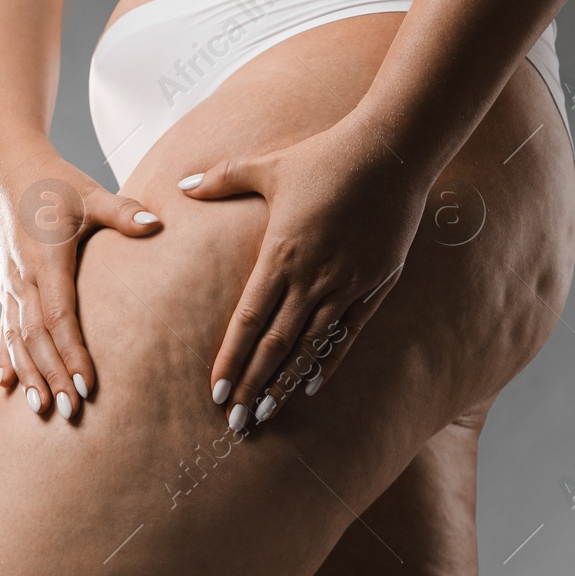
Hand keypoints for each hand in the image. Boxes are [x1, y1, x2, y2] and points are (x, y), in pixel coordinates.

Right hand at [0, 147, 159, 419]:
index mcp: (46, 259)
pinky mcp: (6, 286)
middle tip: (70, 411)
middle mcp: (23, 277)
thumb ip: (124, 212)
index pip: (58, 316)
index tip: (86, 384)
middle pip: (36, 337)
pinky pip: (3, 329)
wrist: (8, 169)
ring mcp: (10, 284)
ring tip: (41, 409)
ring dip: (29, 375)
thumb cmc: (56, 182)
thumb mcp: (92, 193)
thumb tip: (158, 224)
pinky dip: (6, 358)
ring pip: (16, 339)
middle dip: (52, 375)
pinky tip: (7, 386)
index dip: (71, 352)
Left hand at [178, 115, 434, 429]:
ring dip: (286, 383)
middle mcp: (312, 278)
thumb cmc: (325, 155)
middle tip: (236, 423)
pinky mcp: (375, 284)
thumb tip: (182, 184)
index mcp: (280, 254)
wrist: (391, 152)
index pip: (248, 321)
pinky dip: (329, 361)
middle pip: (275, 345)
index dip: (231, 360)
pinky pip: (348, 334)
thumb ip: (223, 179)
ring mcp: (346, 284)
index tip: (216, 393)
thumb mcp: (267, 164)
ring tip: (268, 412)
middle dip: (252, 386)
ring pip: (310, 347)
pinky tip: (313, 386)